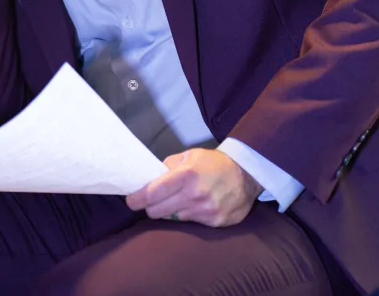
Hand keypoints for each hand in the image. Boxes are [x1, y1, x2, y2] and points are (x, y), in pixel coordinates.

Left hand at [125, 148, 262, 227]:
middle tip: (154, 202)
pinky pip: (190, 223)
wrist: (247, 173)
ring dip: (171, 211)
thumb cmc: (215, 163)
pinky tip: (197, 206)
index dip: (136, 199)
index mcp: (186, 175)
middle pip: (156, 211)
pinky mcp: (214, 222)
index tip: (131, 200)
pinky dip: (189, 216)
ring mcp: (205, 210)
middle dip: (151, 207)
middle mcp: (194, 194)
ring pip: (172, 218)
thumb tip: (151, 176)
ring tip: (179, 201)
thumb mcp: (191, 155)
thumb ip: (170, 165)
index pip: (151, 193)